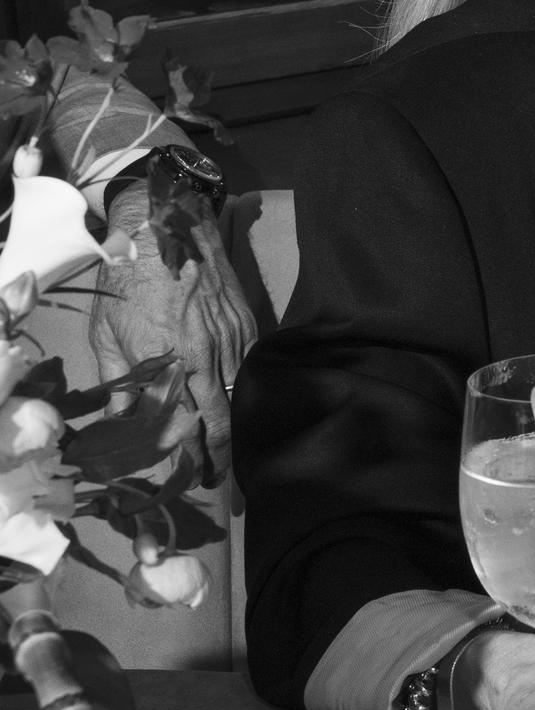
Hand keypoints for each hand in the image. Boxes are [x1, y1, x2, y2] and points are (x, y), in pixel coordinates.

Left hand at [91, 185, 256, 484]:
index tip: (195, 480)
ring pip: (242, 397)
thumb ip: (117, 384)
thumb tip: (117, 425)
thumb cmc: (125, 281)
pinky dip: (251, 393)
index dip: (190, 458)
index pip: (184, 425)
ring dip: (239, 428)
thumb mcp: (106, 334)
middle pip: (222, 419)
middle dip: (223, 455)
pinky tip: (247, 408)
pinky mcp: (247, 325)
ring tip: (235, 454)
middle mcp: (205, 356)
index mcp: (167, 363)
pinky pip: (253, 369)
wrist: (166, 228)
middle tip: (222, 481)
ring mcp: (231, 340)